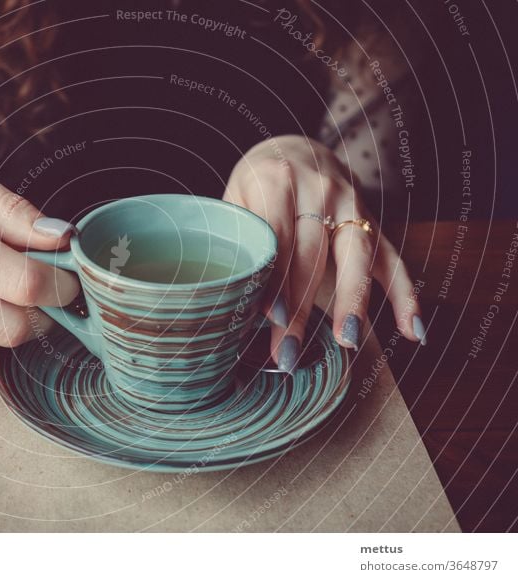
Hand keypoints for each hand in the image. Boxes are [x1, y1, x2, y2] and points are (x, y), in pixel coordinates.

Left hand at [223, 135, 424, 372]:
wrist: (295, 149)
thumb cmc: (257, 185)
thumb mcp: (236, 197)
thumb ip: (237, 237)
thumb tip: (229, 298)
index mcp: (277, 179)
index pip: (277, 235)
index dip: (275, 278)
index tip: (273, 317)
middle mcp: (319, 188)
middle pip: (312, 253)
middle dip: (302, 306)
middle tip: (290, 350)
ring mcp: (351, 205)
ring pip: (356, 256)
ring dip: (353, 301)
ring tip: (347, 341)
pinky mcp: (372, 223)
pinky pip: (393, 260)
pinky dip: (406, 296)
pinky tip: (412, 331)